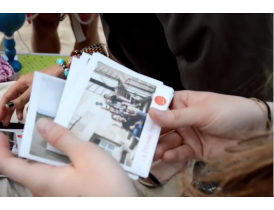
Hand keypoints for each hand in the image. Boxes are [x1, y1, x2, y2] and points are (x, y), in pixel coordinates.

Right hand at [0, 65, 63, 125]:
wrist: (62, 73)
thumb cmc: (47, 80)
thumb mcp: (33, 90)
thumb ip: (21, 100)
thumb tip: (8, 107)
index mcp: (19, 83)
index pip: (6, 97)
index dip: (1, 107)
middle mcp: (22, 86)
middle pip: (11, 100)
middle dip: (7, 111)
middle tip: (4, 123)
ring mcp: (29, 89)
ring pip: (19, 101)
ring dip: (17, 111)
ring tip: (16, 121)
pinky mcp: (36, 92)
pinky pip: (27, 101)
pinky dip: (25, 108)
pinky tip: (25, 115)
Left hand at [0, 118, 136, 196]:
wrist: (123, 209)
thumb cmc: (105, 185)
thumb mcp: (85, 155)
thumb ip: (61, 139)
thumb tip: (40, 124)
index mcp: (41, 180)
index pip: (8, 165)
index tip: (1, 132)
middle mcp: (43, 190)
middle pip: (26, 165)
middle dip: (30, 144)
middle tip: (44, 124)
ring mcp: (55, 194)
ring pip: (42, 169)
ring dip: (47, 151)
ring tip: (62, 133)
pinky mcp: (67, 195)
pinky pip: (55, 175)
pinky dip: (58, 160)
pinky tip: (74, 150)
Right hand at [150, 91, 267, 162]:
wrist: (255, 132)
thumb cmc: (230, 112)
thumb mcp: (202, 112)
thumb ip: (176, 116)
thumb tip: (152, 113)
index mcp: (183, 103)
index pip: (161, 107)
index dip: (149, 113)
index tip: (135, 120)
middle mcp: (182, 119)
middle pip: (162, 126)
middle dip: (151, 134)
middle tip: (141, 141)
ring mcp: (187, 135)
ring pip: (168, 141)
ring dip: (159, 147)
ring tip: (153, 152)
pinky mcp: (194, 150)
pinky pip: (179, 153)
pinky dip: (172, 155)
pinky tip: (167, 156)